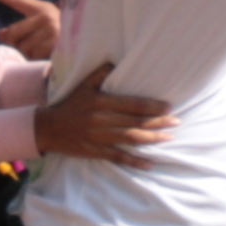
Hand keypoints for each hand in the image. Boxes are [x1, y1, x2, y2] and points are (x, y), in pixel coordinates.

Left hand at [0, 0, 64, 62]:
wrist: (86, 38)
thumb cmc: (59, 33)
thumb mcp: (40, 26)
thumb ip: (21, 28)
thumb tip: (0, 34)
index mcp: (39, 8)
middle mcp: (45, 16)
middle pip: (14, 33)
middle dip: (16, 42)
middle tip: (27, 44)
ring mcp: (52, 29)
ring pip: (24, 47)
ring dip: (28, 53)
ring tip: (41, 49)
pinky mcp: (56, 44)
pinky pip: (35, 56)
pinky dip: (37, 59)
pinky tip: (47, 54)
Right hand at [29, 70, 170, 164]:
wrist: (48, 128)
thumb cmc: (70, 104)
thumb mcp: (84, 85)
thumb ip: (101, 73)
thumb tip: (118, 62)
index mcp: (101, 102)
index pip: (133, 104)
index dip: (152, 106)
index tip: (169, 107)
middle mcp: (102, 119)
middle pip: (135, 121)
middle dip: (158, 122)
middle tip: (177, 122)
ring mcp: (99, 137)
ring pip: (131, 138)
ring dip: (152, 139)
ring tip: (169, 138)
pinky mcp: (95, 151)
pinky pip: (118, 157)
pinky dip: (135, 161)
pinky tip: (150, 164)